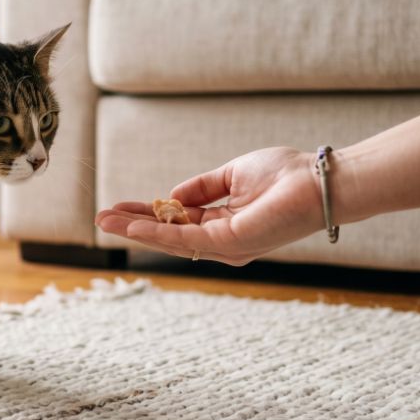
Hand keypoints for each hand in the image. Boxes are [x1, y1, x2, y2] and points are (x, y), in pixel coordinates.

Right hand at [94, 147, 324, 265]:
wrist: (318, 181)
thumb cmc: (286, 175)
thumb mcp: (232, 174)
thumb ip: (202, 187)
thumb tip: (171, 196)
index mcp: (225, 223)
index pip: (178, 221)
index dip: (148, 212)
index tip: (118, 206)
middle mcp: (224, 241)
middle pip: (168, 234)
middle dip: (133, 225)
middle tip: (101, 217)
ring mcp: (226, 245)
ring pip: (170, 240)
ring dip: (135, 229)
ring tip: (105, 220)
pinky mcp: (230, 242)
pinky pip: (185, 238)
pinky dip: (156, 232)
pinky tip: (132, 224)